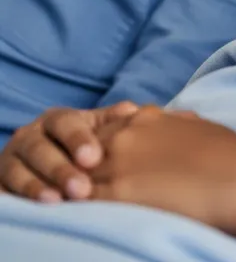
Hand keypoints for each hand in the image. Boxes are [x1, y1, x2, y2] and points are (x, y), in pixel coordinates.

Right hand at [0, 101, 139, 201]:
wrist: (45, 163)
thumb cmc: (80, 146)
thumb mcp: (95, 129)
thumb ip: (112, 121)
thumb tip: (133, 113)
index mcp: (55, 119)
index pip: (65, 124)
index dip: (78, 139)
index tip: (94, 158)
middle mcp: (28, 136)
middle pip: (40, 149)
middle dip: (60, 169)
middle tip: (81, 189)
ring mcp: (10, 161)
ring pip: (18, 172)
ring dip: (37, 187)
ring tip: (57, 201)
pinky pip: (3, 192)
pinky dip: (17, 201)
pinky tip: (34, 211)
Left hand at [90, 106, 235, 234]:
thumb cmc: (230, 156)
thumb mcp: (198, 128)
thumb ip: (176, 125)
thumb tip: (178, 126)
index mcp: (147, 118)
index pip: (104, 130)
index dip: (100, 150)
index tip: (105, 167)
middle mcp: (127, 135)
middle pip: (83, 152)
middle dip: (82, 169)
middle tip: (87, 189)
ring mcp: (119, 163)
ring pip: (76, 177)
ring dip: (77, 191)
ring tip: (83, 206)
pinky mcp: (118, 194)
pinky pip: (83, 201)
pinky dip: (79, 209)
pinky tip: (87, 219)